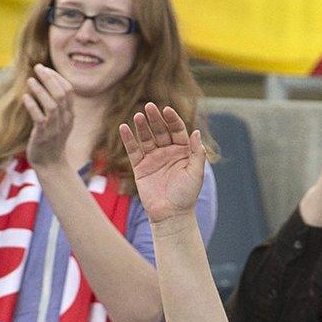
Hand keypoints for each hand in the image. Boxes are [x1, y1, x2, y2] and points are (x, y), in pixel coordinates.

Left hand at [22, 64, 73, 174]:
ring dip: (40, 90)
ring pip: (52, 105)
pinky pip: (39, 118)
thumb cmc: (51, 141)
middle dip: (49, 78)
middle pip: (61, 94)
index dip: (57, 77)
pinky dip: (33, 106)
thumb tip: (45, 85)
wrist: (51, 165)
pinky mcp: (43, 135)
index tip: (45, 69)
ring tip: (30, 80)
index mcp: (70, 114)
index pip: (68, 90)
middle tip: (37, 67)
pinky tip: (25, 97)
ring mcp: (55, 128)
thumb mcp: (59, 122)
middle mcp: (65, 119)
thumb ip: (56, 105)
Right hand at [120, 103, 206, 222]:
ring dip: (142, 127)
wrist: (171, 215)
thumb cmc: (186, 195)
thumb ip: (197, 153)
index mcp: (183, 152)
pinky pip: (133, 151)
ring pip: (146, 138)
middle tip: (149, 106)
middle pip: (160, 131)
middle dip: (155, 119)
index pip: (177, 130)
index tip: (167, 110)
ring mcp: (153, 159)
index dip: (172, 120)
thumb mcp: (196, 173)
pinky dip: (128, 140)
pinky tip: (124, 128)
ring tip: (137, 116)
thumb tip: (196, 132)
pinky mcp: (140, 167)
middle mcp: (168, 152)